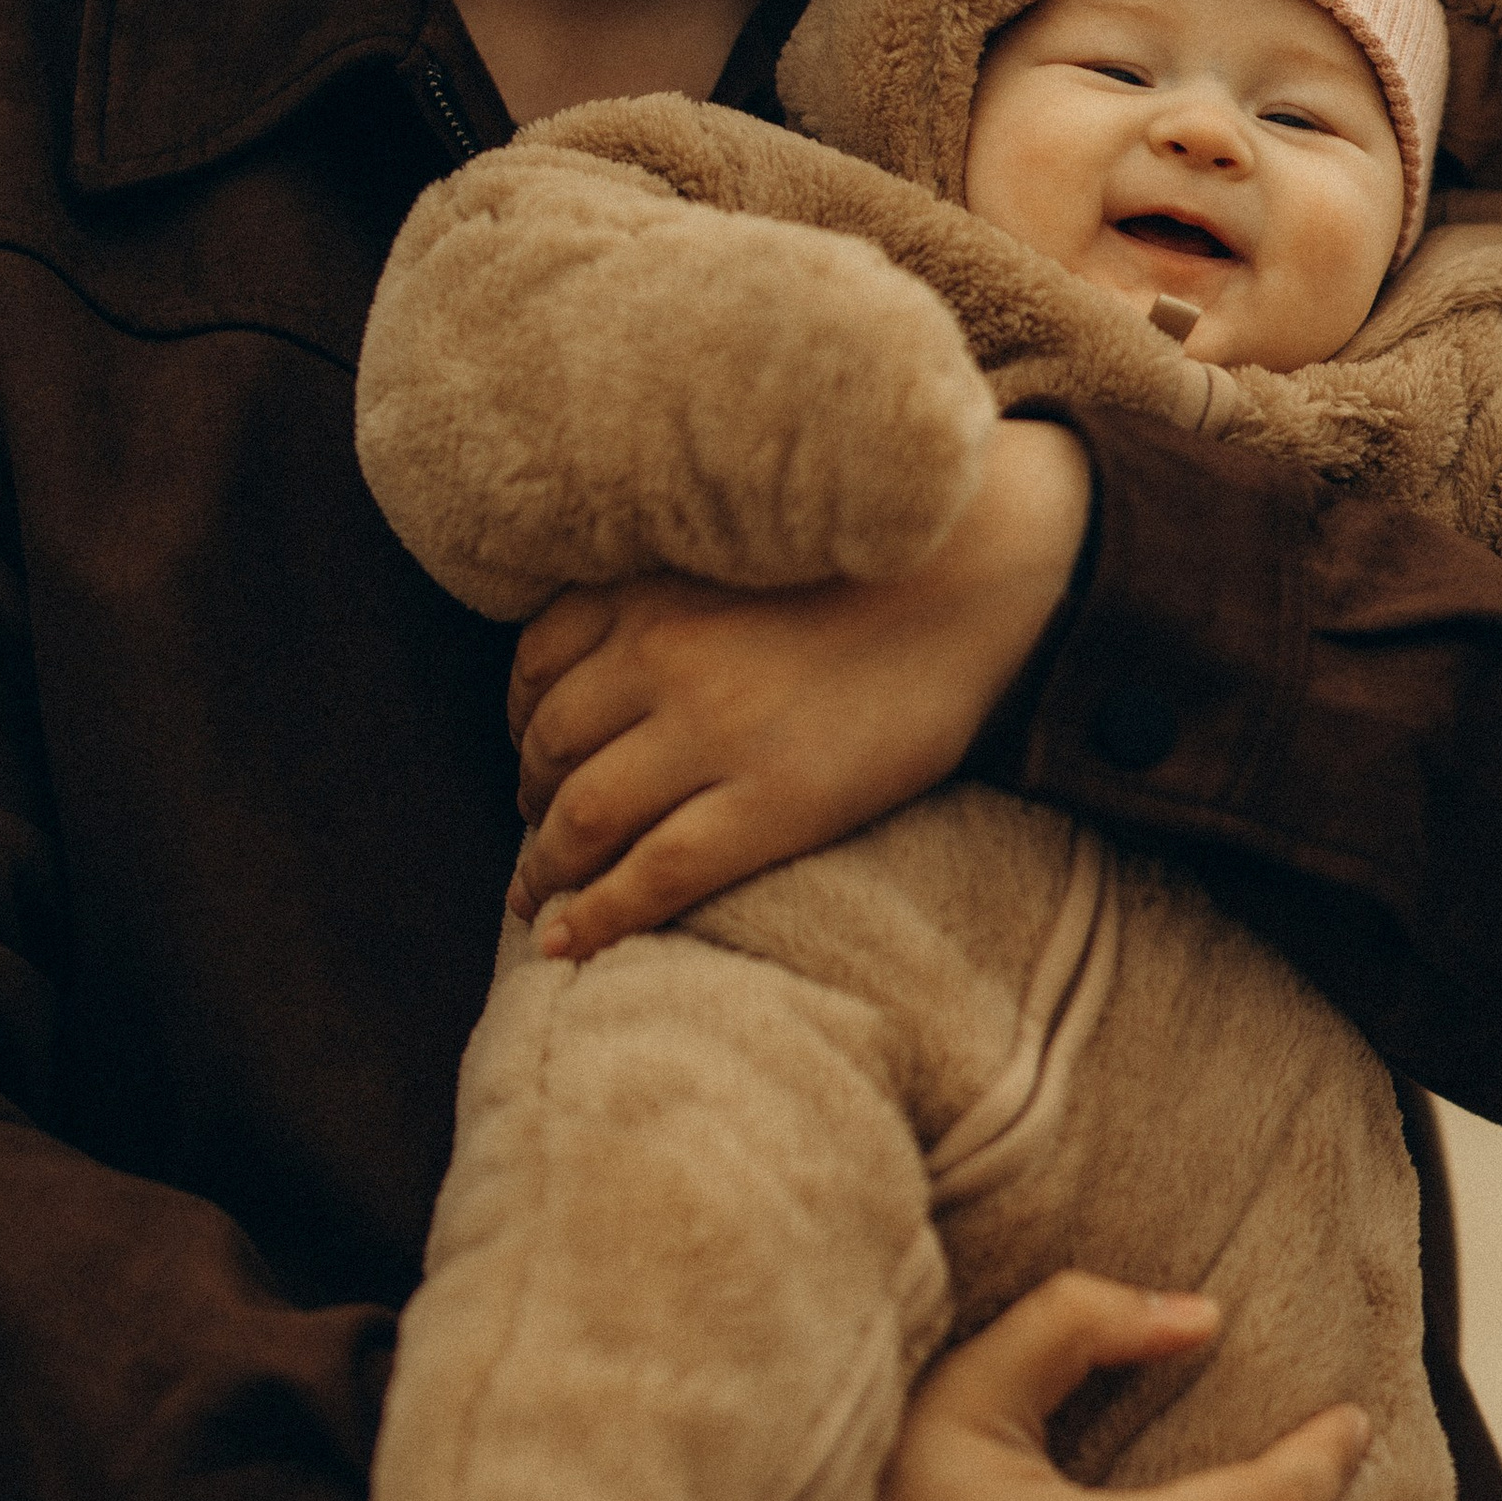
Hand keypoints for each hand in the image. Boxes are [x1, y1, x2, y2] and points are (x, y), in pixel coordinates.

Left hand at [505, 416, 1093, 957]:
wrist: (982, 582)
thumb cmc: (875, 570)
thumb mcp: (742, 555)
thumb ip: (669, 595)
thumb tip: (609, 665)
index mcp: (653, 588)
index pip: (536, 662)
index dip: (519, 717)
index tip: (528, 751)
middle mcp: (665, 656)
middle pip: (551, 746)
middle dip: (530, 798)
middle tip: (537, 833)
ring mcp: (715, 733)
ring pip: (584, 816)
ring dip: (546, 866)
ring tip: (540, 896)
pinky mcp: (773, 802)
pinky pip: (655, 873)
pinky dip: (595, 916)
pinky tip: (565, 944)